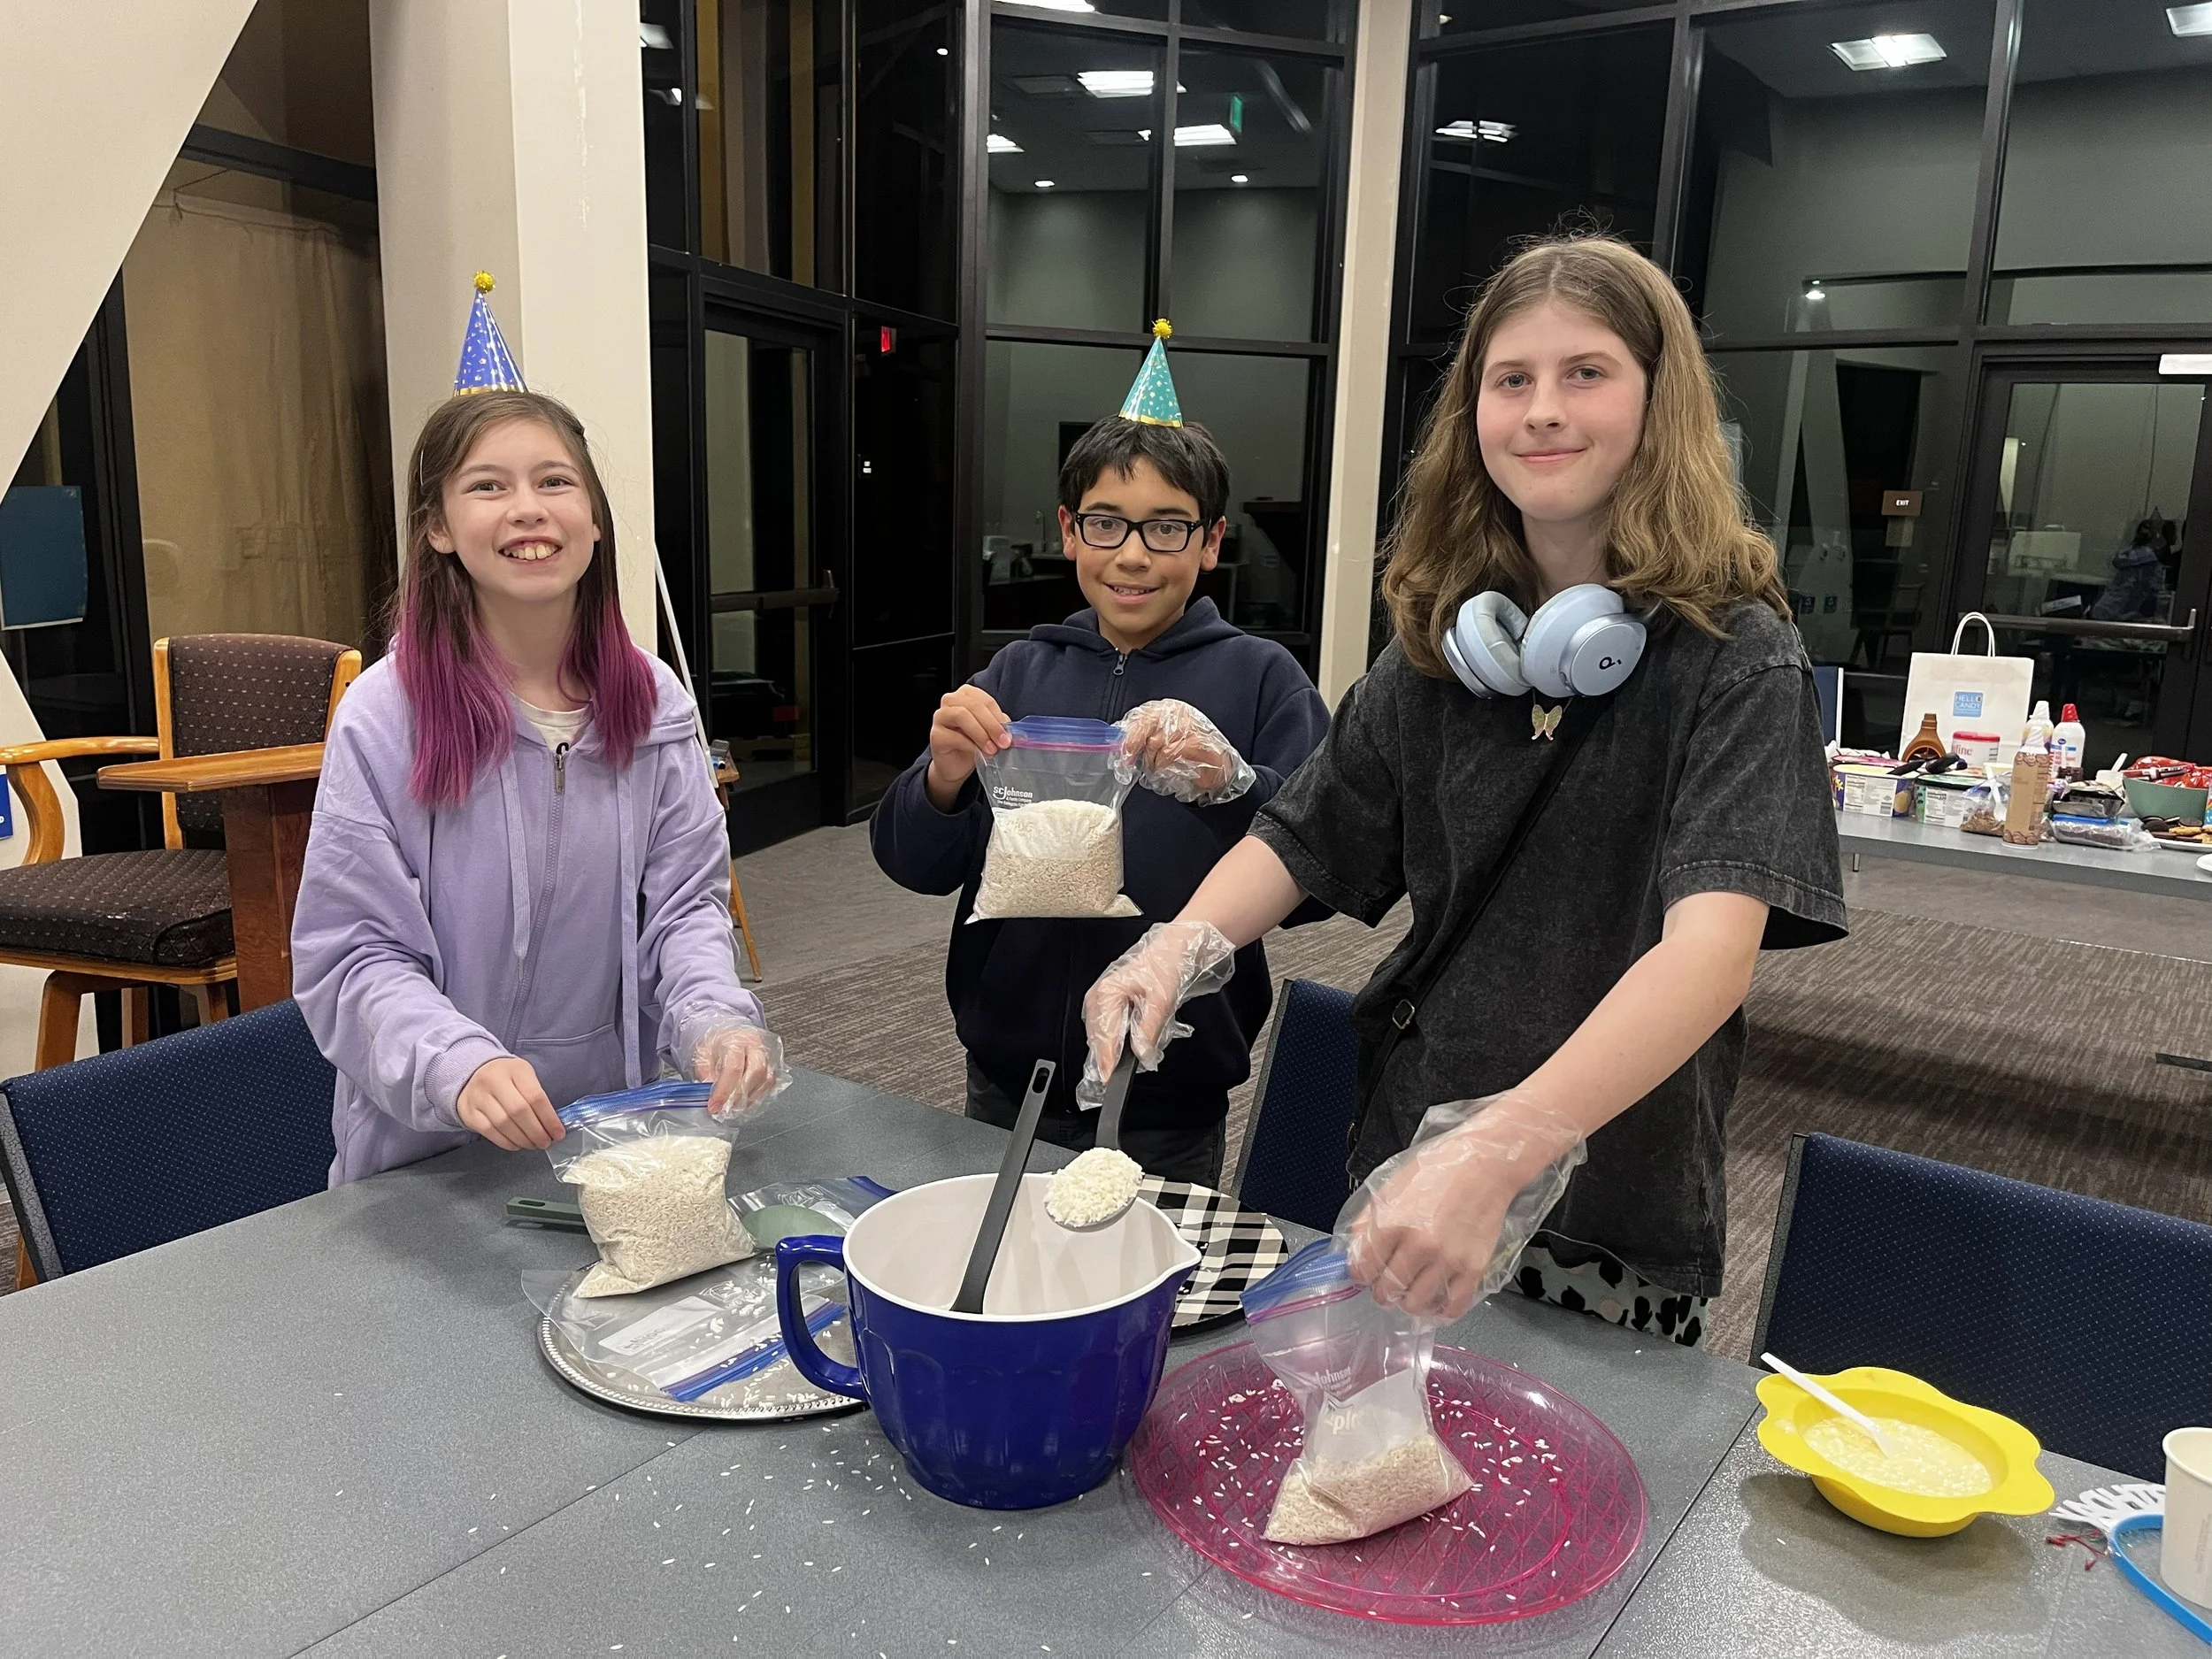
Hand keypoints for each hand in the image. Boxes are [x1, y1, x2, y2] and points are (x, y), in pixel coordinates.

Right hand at [457, 1056, 563, 1150]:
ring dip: (523, 1139)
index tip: (558, 1133)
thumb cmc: (507, 1078)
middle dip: (536, 1132)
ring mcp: (478, 1097)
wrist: (473, 1074)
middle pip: (519, 1111)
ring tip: (534, 1145)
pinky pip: (489, 1132)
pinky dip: (506, 1142)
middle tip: (546, 1143)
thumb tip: (553, 1126)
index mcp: (515, 1069)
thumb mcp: (525, 1076)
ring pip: (504, 1124)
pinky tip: (517, 1144)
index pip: (535, 1097)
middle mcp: (494, 1080)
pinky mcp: (469, 1112)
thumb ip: (537, 1096)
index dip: (549, 1119)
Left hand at [692, 1022, 787, 1118]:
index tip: (714, 1106)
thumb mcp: (702, 1054)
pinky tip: (744, 1101)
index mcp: (736, 1040)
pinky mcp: (773, 1064)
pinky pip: (769, 1084)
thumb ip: (705, 1074)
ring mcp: (768, 1054)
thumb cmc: (716, 1043)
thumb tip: (710, 1094)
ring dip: (749, 1098)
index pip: (733, 1068)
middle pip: (755, 1073)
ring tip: (733, 1107)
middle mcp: (756, 1045)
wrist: (730, 1034)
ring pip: (766, 1080)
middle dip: (739, 1096)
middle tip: (725, 1109)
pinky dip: (757, 1096)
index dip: (724, 1091)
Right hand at [924, 685, 1010, 808]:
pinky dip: (970, 746)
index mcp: (966, 695)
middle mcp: (950, 701)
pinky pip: (954, 736)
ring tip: (992, 749)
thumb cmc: (972, 744)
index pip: (985, 700)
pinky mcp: (935, 735)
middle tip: (1003, 742)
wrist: (955, 765)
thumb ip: (998, 725)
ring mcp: (940, 716)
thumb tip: (1010, 730)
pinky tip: (979, 754)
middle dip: (992, 725)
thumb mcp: (989, 731)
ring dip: (981, 734)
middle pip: (974, 706)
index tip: (1008, 734)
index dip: (999, 717)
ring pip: (962, 715)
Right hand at [1079, 920, 1236, 1100]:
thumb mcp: (1162, 1000)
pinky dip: (1120, 1039)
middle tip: (1127, 1072)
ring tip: (1137, 1052)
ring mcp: (1101, 999)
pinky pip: (1109, 1029)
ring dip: (1117, 1048)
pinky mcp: (1109, 1003)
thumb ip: (1149, 1030)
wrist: (1175, 949)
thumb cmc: (1167, 965)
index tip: (1109, 1078)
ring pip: (1103, 1035)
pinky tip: (1135, 1040)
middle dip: (1112, 1056)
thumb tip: (1142, 1054)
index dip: (1106, 1060)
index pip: (1103, 1036)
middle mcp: (1099, 996)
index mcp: (1107, 993)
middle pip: (1098, 1038)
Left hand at [1119, 699, 1253, 804]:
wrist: (1217, 766)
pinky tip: (1164, 767)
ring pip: (1157, 740)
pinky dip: (1164, 763)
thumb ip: (1143, 738)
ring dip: (1152, 759)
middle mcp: (1179, 713)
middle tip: (1129, 762)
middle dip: (1135, 745)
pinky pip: (1171, 751)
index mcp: (1168, 709)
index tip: (1123, 751)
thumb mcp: (1162, 742)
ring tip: (1155, 767)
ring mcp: (1190, 724)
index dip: (1130, 734)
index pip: (1143, 715)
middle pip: (1147, 723)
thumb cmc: (1189, 754)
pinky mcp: (1199, 740)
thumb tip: (1121, 744)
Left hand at [1343, 1145, 1523, 1321]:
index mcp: (1393, 1223)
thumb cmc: (1441, 1168)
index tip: (1365, 1273)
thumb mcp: (1393, 1185)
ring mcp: (1447, 1260)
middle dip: (1382, 1291)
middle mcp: (1419, 1245)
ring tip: (1411, 1291)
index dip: (1360, 1274)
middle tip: (1386, 1284)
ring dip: (1408, 1302)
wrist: (1486, 1163)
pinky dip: (1441, 1310)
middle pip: (1386, 1290)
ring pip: (1416, 1304)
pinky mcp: (1473, 1268)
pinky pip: (1452, 1306)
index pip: (1362, 1268)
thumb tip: (1355, 1244)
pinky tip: (1436, 1301)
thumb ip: (1370, 1218)